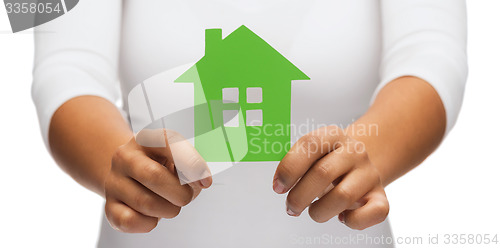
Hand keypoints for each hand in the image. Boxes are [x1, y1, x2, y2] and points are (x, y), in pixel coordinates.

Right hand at [104, 129, 211, 232]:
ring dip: (169, 210)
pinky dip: (149, 223)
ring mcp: (114, 181)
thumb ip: (194, 166)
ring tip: (170, 204)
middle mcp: (126, 156)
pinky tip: (152, 215)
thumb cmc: (165, 168)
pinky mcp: (109, 206)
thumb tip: (202, 179)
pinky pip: (130, 221)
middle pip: (154, 176)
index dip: (192, 164)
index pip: (169, 143)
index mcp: (148, 138)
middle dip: (180, 193)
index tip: (206, 182)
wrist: (131, 175)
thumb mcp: (182, 160)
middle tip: (186, 197)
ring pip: (145, 203)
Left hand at [273, 126, 388, 229]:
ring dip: (319, 211)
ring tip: (313, 211)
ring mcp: (369, 174)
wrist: (358, 166)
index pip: (309, 144)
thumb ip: (292, 163)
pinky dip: (352, 221)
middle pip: (322, 173)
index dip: (288, 169)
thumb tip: (279, 182)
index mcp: (332, 136)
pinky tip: (341, 216)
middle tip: (291, 207)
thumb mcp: (310, 154)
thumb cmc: (327, 163)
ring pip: (342, 197)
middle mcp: (354, 151)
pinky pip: (372, 213)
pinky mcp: (381, 197)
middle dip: (299, 196)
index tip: (278, 187)